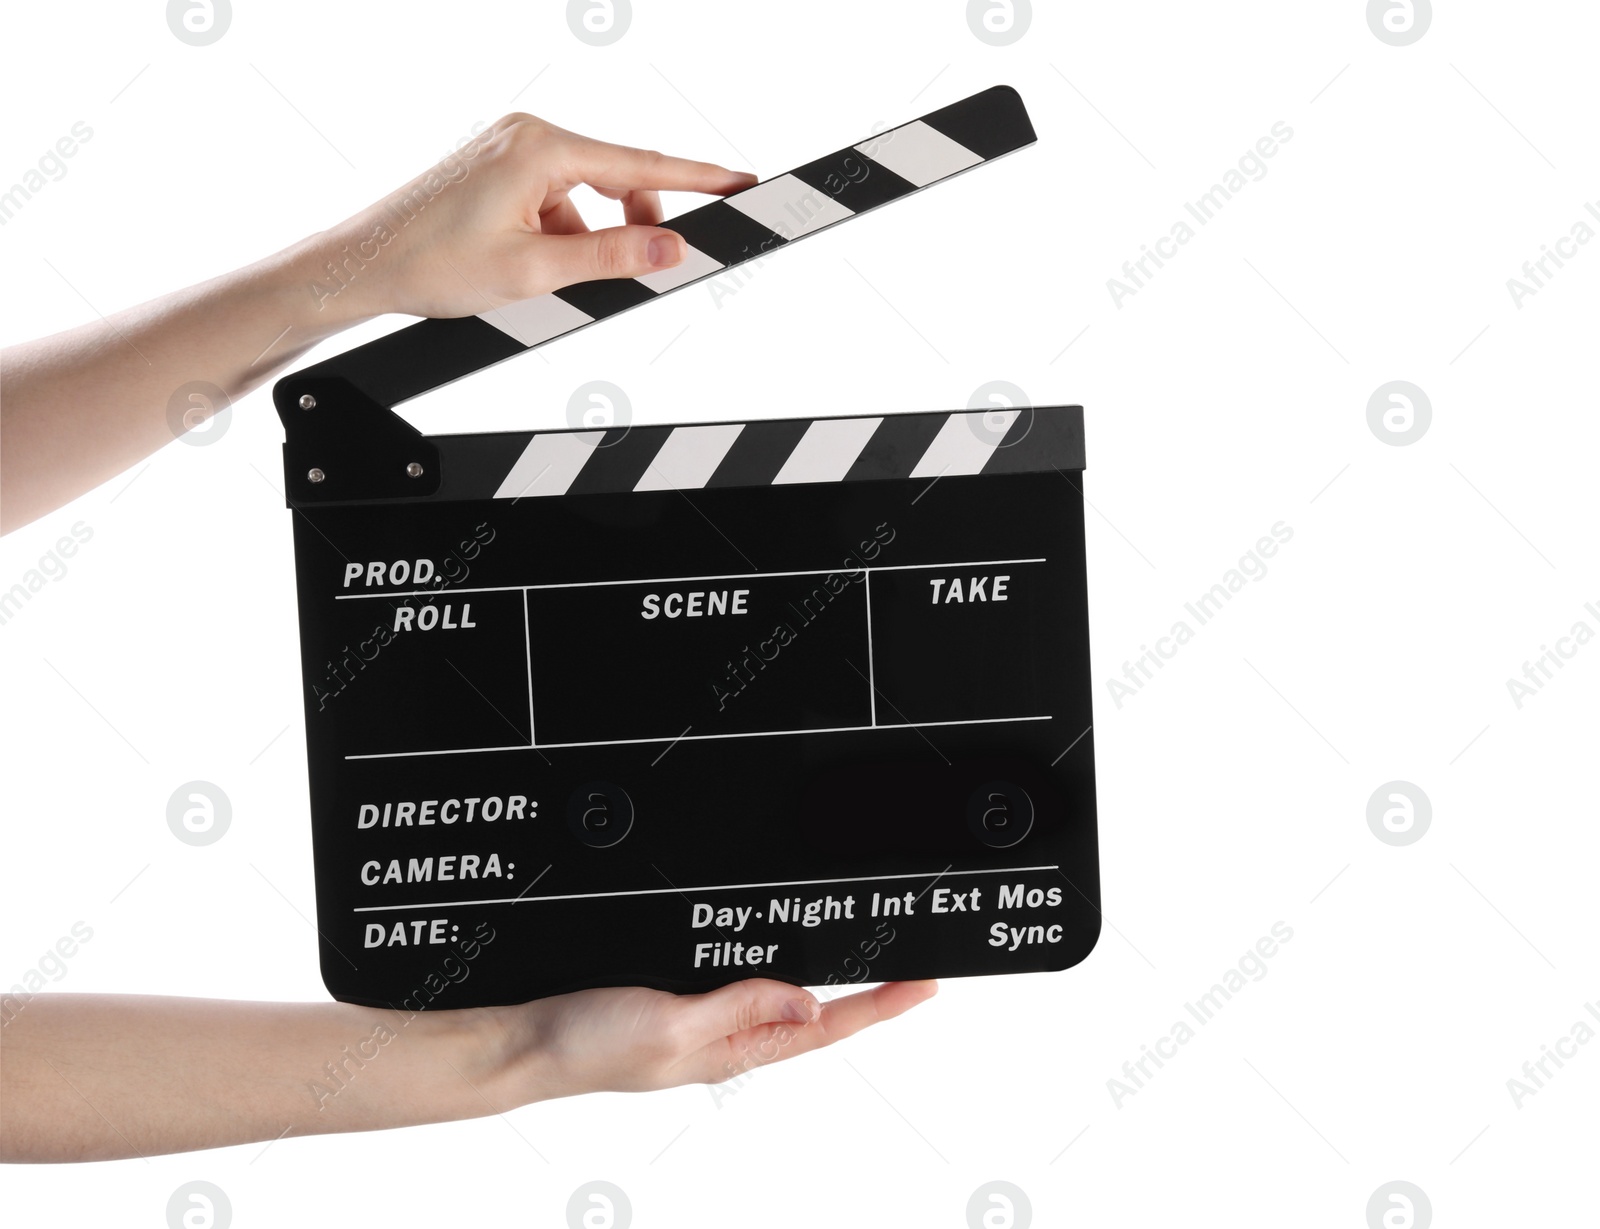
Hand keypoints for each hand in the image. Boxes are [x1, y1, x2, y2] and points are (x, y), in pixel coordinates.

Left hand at [324, 113, 756, 320]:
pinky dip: (560, 238)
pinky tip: (530, 269)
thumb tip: (672, 246)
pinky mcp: (499, 170)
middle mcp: (528, 135)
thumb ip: (613, 257)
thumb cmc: (432, 263)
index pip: (642, 163)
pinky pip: (556, 203)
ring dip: (588, 241)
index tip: (742, 183)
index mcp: (541, 147)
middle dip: (631, 228)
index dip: (700, 178)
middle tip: (635, 272)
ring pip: (586, 199)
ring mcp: (512, 150)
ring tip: (549, 282)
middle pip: (617, 180)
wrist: (363, 267)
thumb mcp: (536, 271)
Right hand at [483, 978, 938, 1100]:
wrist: (522, 1041)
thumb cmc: (586, 1045)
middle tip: (914, 968)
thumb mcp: (671, 1025)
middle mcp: (725, 1036)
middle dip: (867, 994)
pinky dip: (773, 966)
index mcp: (732, 1049)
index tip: (924, 985)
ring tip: (871, 963)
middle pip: (814, 1012)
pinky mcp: (674, 996)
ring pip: (781, 995)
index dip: (879, 1006)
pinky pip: (740, 981)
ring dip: (828, 979)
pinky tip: (781, 954)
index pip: (825, 1025)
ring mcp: (700, 1017)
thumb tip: (809, 997)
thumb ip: (739, 1008)